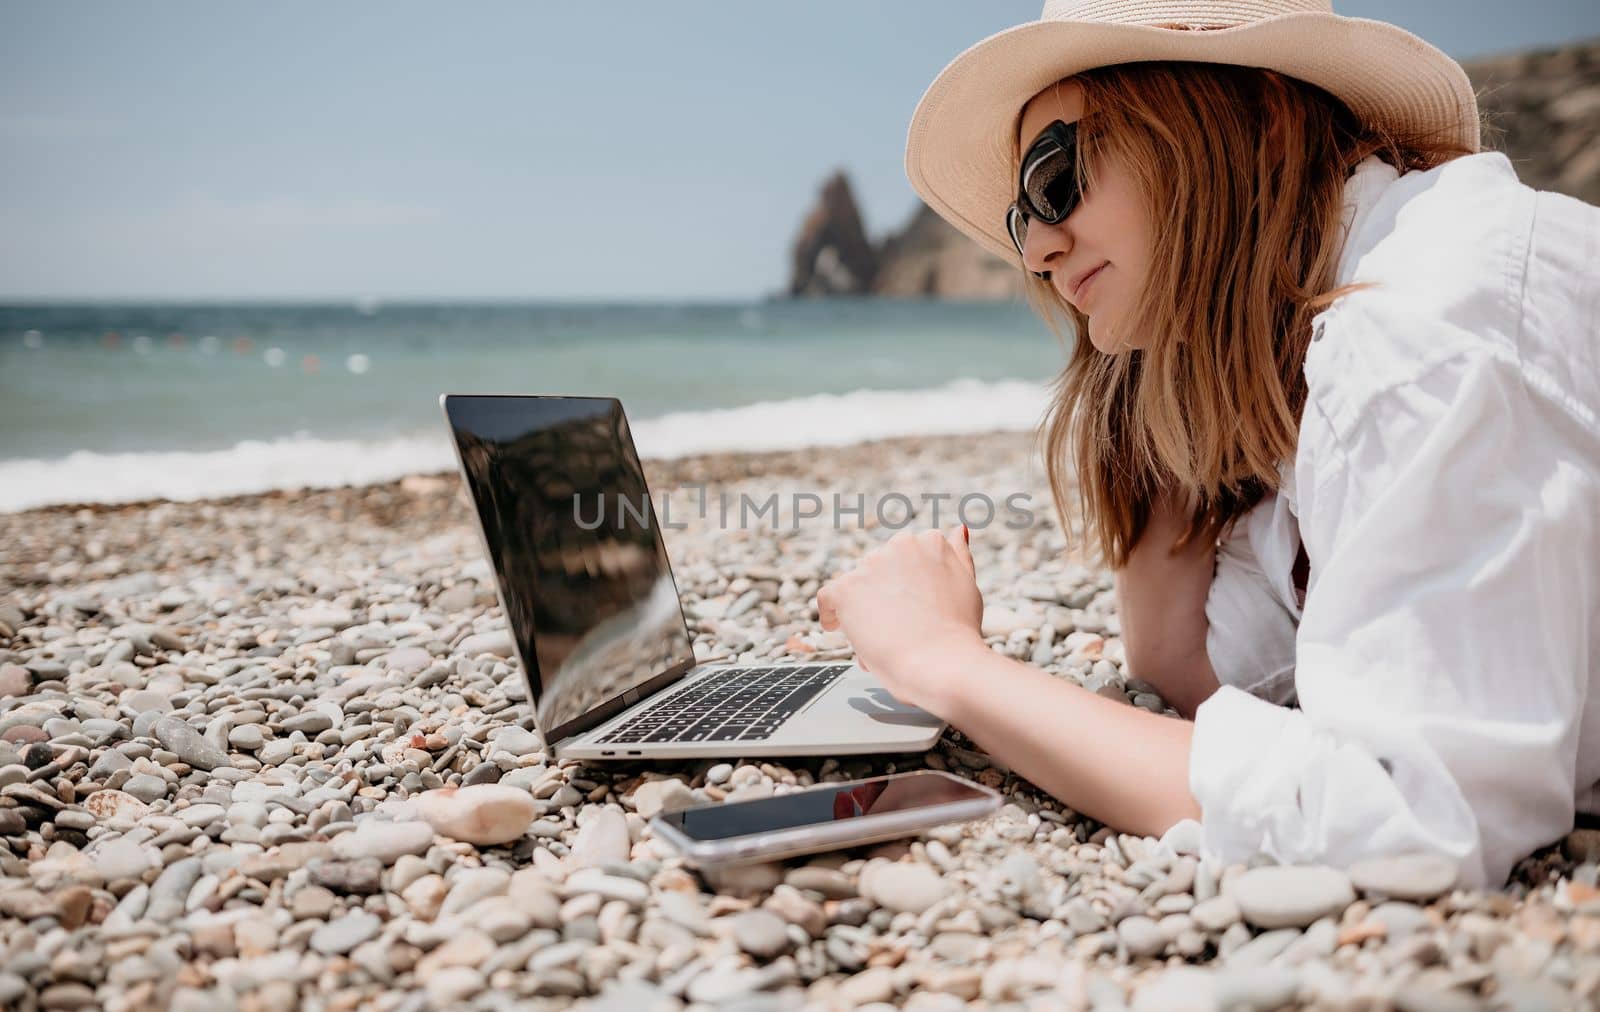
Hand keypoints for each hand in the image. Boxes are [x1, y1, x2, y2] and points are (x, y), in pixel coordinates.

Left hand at [814, 525, 985, 715]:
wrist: (940, 662)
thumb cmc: (957, 632)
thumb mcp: (968, 585)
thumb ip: (958, 556)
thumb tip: (958, 530)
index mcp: (930, 542)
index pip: (905, 556)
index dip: (904, 585)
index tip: (909, 604)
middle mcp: (899, 545)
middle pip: (879, 569)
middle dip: (883, 595)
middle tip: (898, 626)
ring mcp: (871, 565)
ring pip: (856, 585)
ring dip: (863, 607)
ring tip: (883, 637)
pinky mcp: (846, 588)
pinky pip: (829, 597)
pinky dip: (832, 614)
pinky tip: (842, 628)